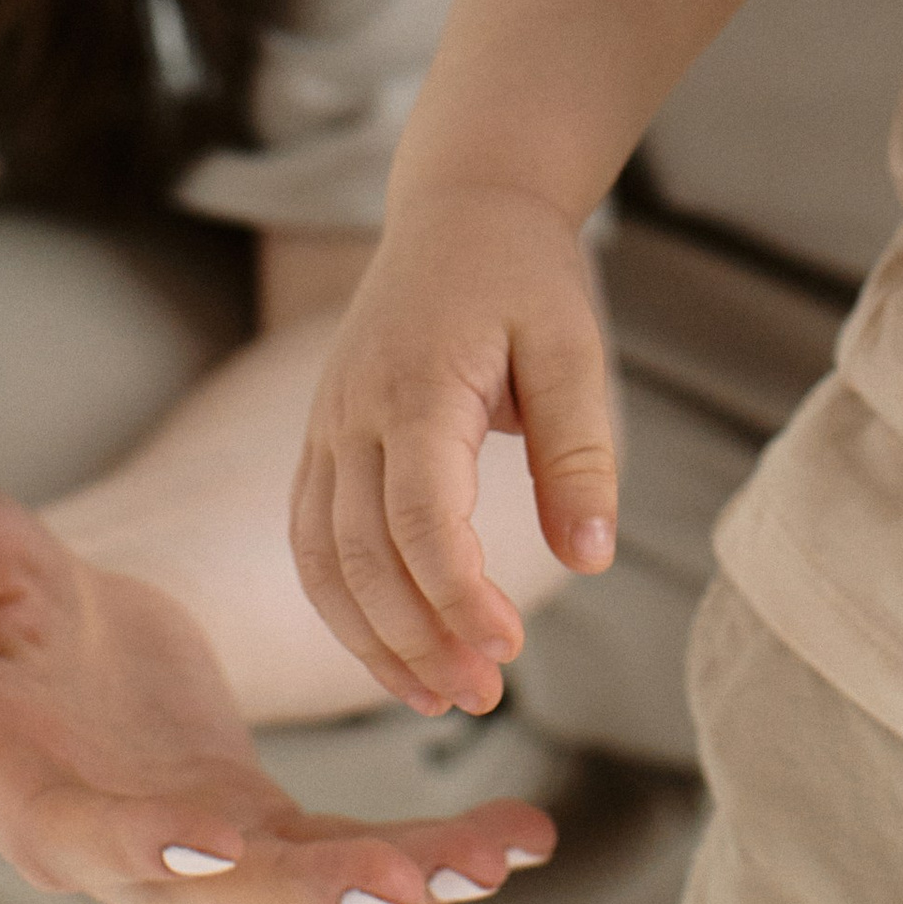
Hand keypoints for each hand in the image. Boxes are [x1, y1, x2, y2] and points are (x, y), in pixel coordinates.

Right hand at [0, 486, 553, 903]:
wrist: (25, 630)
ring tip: (498, 858)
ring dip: (396, 880)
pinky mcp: (247, 827)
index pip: (79, 835)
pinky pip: (340, 854)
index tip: (214, 842)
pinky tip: (516, 840)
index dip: (140, 847)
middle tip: (407, 880)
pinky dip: (424, 854)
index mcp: (20, 789)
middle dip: (312, 891)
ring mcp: (186, 848)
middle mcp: (110, 847)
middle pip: (212, 891)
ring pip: (296, 890)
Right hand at [290, 186, 617, 719]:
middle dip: (420, 638)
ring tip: (441, 697)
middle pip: (364, 553)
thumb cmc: (523, 275)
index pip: (420, 516)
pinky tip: (394, 652)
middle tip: (485, 696)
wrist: (460, 206)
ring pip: (325, 559)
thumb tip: (590, 558)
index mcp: (417, 385)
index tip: (509, 650)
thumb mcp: (573, 345)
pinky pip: (313, 538)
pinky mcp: (323, 438)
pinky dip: (343, 606)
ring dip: (374, 639)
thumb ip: (580, 452)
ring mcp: (327, 425)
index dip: (458, 596)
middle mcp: (354, 410)